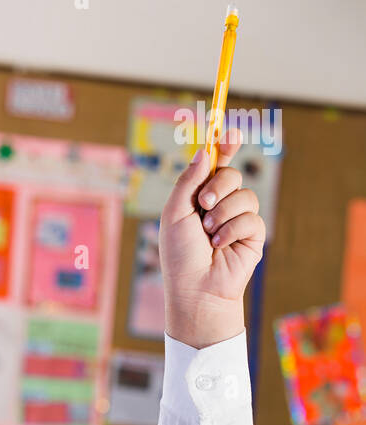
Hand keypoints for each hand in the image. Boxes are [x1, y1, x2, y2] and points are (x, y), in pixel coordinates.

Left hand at [160, 131, 265, 348]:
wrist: (196, 290)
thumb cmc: (179, 257)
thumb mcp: (174, 213)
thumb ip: (188, 181)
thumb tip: (204, 150)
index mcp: (199, 198)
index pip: (215, 164)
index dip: (224, 145)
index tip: (229, 131)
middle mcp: (220, 205)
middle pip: (231, 173)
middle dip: (219, 185)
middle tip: (204, 203)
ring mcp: (238, 219)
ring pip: (244, 194)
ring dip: (223, 213)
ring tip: (209, 235)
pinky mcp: (252, 235)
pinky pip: (252, 216)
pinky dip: (233, 229)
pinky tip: (221, 246)